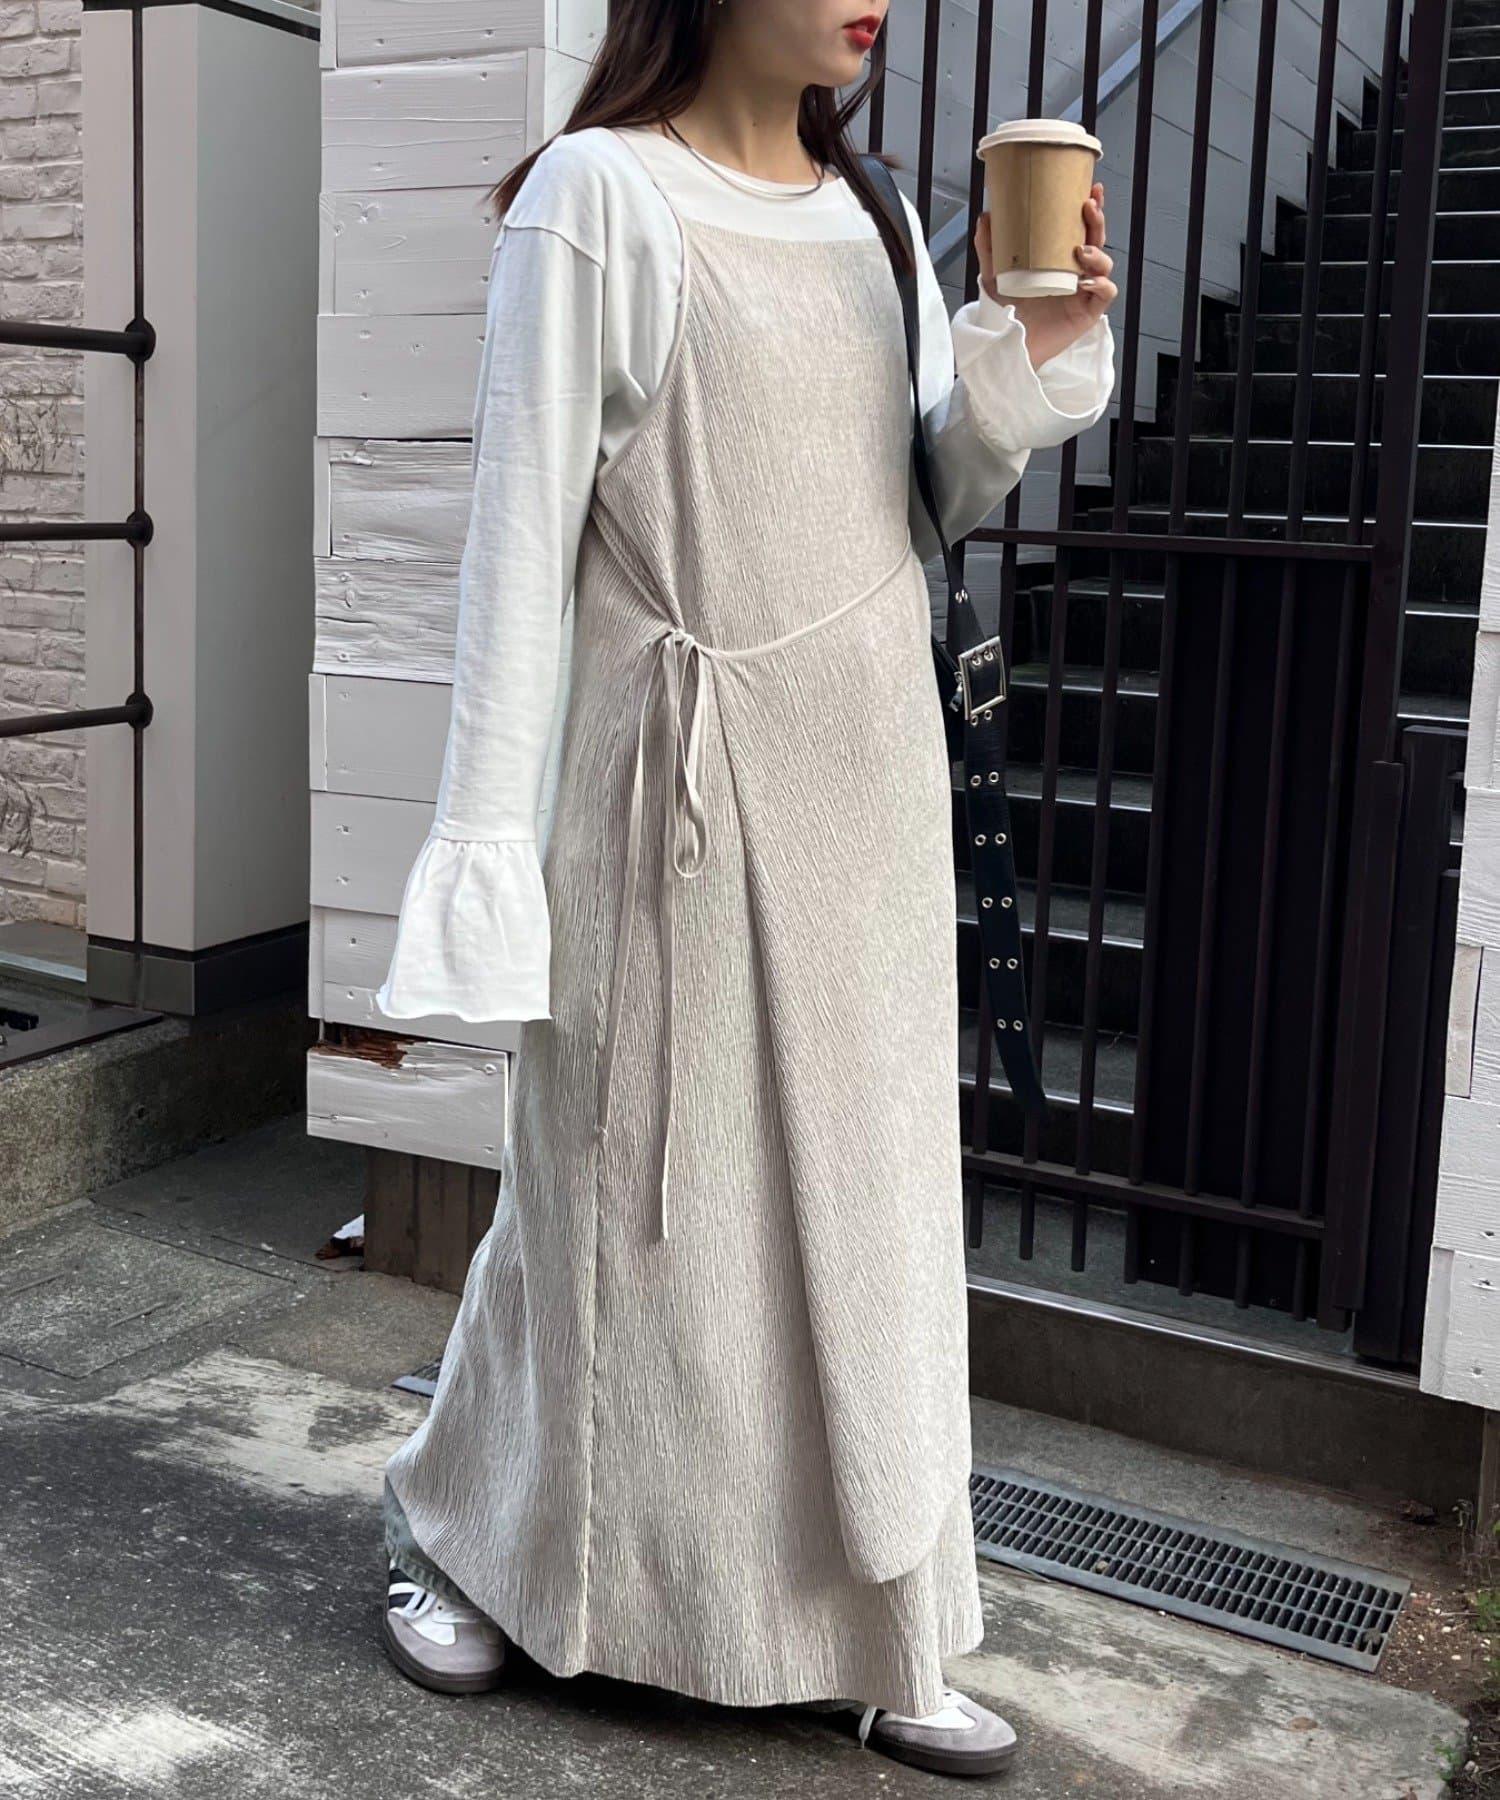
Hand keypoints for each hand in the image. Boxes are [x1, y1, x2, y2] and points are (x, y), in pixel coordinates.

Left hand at [974, 182, 1116, 369]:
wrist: (1009, 345)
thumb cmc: (1008, 313)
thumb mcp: (996, 275)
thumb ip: (990, 247)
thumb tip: (986, 216)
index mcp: (1061, 260)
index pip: (1080, 229)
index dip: (1090, 209)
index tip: (1090, 189)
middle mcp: (1076, 273)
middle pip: (1097, 241)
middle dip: (1097, 221)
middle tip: (1088, 206)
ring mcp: (1084, 293)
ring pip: (1105, 265)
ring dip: (1098, 253)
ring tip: (1081, 249)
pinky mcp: (1087, 313)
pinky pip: (1106, 293)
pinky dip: (1102, 284)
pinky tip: (1087, 281)